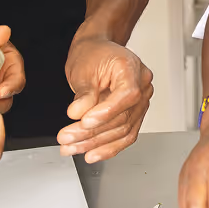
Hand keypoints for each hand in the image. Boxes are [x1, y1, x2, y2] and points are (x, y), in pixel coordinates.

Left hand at [59, 37, 152, 162]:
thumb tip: (78, 114)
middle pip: (122, 117)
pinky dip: (108, 147)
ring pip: (123, 130)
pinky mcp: (134, 114)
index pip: (127, 94)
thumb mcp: (83, 70)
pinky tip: (91, 153)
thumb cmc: (93, 55)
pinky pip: (125, 135)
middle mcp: (142, 85)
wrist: (97, 53)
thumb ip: (83, 94)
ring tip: (71, 148)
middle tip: (66, 138)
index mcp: (132, 68)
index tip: (84, 122)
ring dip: (96, 144)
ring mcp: (141, 101)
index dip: (106, 112)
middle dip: (92, 132)